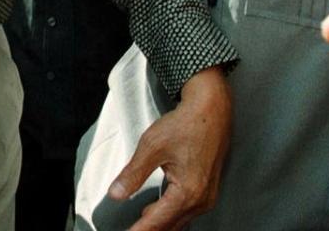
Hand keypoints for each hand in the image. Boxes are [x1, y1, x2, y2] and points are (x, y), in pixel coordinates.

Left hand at [107, 66, 230, 230]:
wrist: (212, 109)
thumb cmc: (184, 124)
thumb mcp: (152, 146)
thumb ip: (133, 174)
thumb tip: (116, 195)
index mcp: (188, 192)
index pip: (157, 221)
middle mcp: (201, 200)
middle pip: (170, 226)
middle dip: (149, 230)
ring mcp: (208, 196)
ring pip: (179, 221)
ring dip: (159, 224)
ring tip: (139, 225)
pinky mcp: (208, 189)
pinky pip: (187, 212)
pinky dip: (170, 215)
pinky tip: (156, 211)